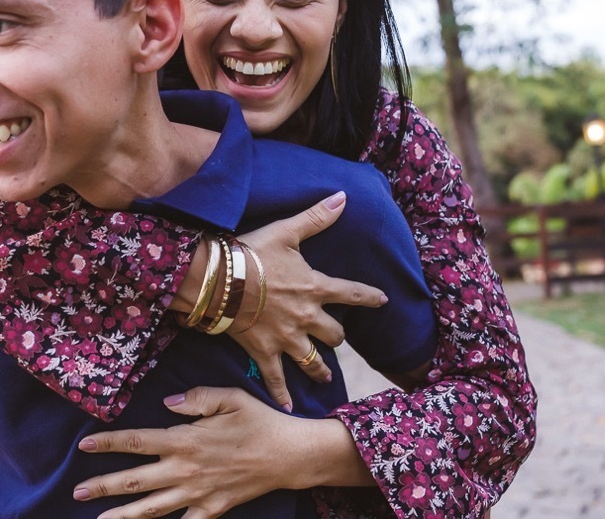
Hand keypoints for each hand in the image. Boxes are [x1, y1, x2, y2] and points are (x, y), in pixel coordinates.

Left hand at [72, 387, 320, 517]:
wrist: (290, 455)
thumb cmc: (259, 421)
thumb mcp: (229, 397)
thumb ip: (195, 398)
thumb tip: (168, 403)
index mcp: (185, 439)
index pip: (138, 441)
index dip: (109, 443)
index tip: (84, 446)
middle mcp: (185, 469)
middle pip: (136, 480)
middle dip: (104, 486)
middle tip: (77, 492)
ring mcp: (198, 493)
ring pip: (152, 508)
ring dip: (123, 515)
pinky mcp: (213, 509)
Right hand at [231, 192, 386, 409]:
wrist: (221, 280)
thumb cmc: (253, 252)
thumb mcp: (287, 231)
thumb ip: (317, 217)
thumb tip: (343, 197)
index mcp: (316, 287)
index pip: (352, 293)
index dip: (369, 297)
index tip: (382, 301)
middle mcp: (307, 317)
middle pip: (334, 335)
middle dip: (337, 338)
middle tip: (336, 339)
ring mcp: (287, 338)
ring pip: (313, 361)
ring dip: (321, 370)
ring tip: (326, 376)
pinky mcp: (265, 352)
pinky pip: (277, 380)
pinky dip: (282, 394)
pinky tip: (288, 407)